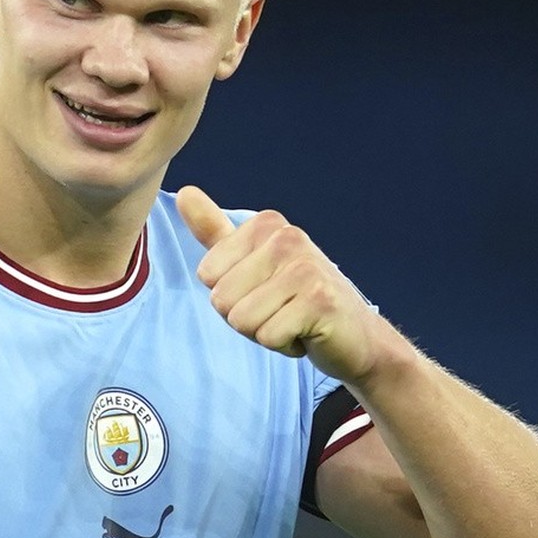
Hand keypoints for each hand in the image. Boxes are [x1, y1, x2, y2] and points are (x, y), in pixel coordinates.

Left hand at [176, 185, 388, 385]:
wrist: (355, 337)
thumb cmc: (296, 300)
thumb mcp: (251, 262)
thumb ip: (215, 231)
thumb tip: (183, 192)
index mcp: (266, 224)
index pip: (207, 275)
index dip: (231, 296)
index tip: (264, 292)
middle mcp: (287, 238)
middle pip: (221, 299)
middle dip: (245, 318)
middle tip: (281, 310)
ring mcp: (305, 268)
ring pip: (241, 319)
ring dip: (263, 333)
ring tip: (293, 321)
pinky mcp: (319, 301)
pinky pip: (267, 336)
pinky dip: (283, 345)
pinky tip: (306, 333)